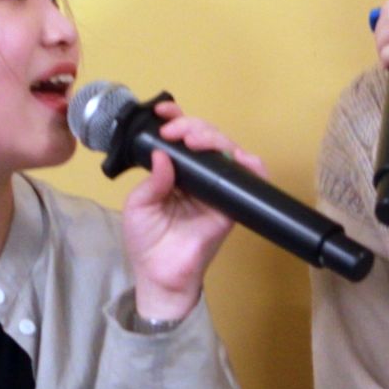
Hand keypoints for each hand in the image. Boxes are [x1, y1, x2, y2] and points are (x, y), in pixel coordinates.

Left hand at [120, 100, 268, 323]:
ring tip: (195, 140)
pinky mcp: (232, 204)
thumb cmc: (146, 240)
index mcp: (174, 170)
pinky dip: (250, 163)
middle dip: (192, 125)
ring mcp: (216, 187)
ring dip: (214, 138)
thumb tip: (164, 154)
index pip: (180, 136)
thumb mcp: (138, 205)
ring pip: (226, 150)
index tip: (162, 112)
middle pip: (206, 137)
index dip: (176, 118)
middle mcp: (197, 174)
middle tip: (176, 132)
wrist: (160, 275)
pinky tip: (239, 156)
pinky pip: (249, 178)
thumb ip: (153, 180)